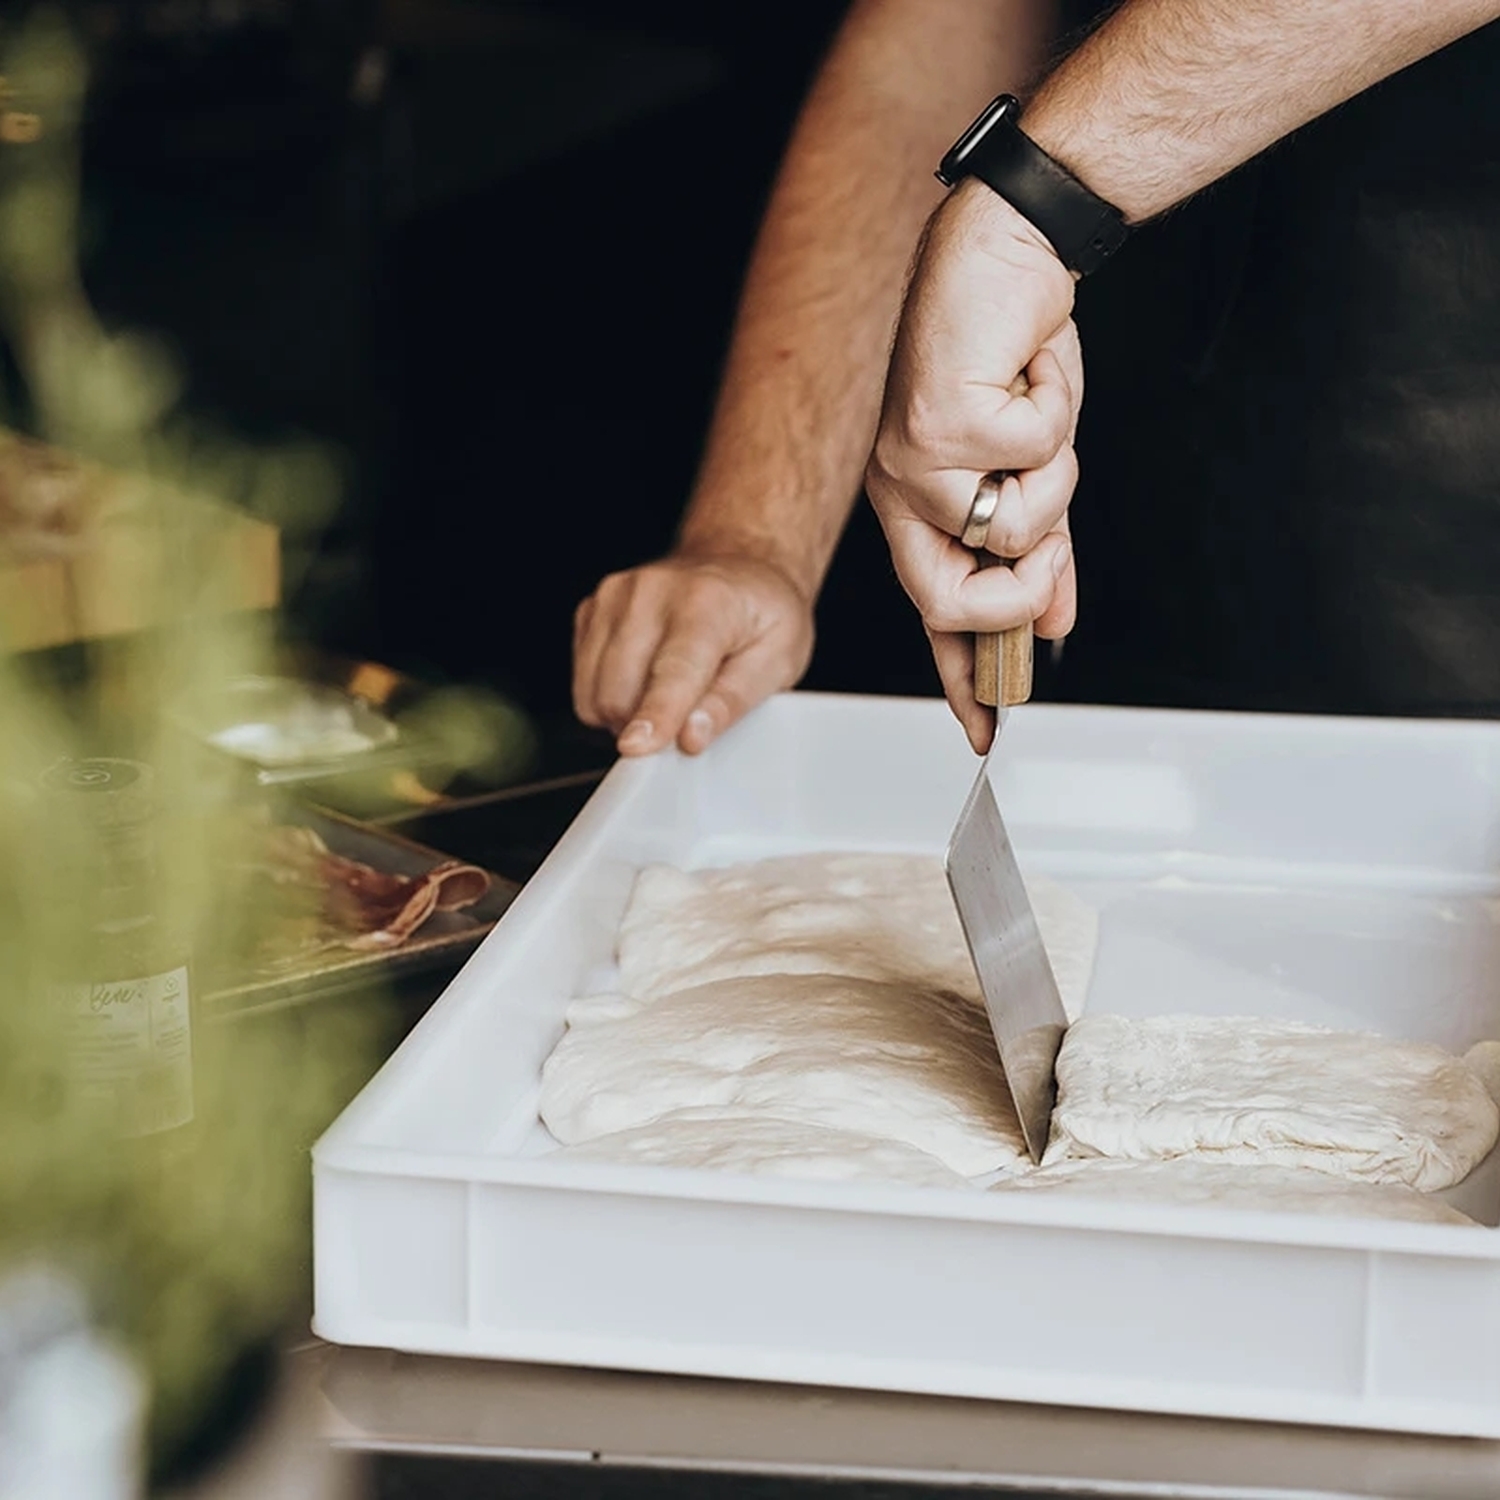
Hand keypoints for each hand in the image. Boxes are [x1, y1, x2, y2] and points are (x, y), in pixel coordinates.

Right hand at [573, 553, 814, 755]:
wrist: (737, 562)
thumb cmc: (762, 611)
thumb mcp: (779, 659)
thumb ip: (733, 700)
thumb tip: (692, 737)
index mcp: (706, 601)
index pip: (673, 670)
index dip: (655, 714)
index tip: (638, 747)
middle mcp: (651, 592)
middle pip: (621, 691)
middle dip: (647, 727)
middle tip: (684, 720)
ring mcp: (614, 597)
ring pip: (595, 693)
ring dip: (625, 715)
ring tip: (665, 697)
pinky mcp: (591, 610)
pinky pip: (584, 683)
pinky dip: (609, 696)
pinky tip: (642, 680)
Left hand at [866, 181, 1083, 751]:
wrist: (1007, 260)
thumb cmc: (1013, 361)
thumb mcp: (1036, 472)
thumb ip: (1042, 553)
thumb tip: (1053, 625)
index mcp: (920, 513)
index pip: (936, 617)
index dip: (961, 677)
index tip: (986, 732)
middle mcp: (902, 496)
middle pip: (948, 602)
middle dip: (1020, 593)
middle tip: (1050, 557)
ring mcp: (911, 462)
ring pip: (1008, 532)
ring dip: (1055, 482)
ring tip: (1038, 421)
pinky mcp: (937, 421)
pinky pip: (1031, 461)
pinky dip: (1055, 414)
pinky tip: (1030, 374)